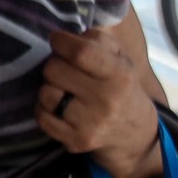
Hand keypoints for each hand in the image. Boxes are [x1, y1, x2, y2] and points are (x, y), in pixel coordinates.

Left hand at [38, 27, 160, 177]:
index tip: (57, 40)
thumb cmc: (120, 86)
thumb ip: (97, 40)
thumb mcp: (120, 59)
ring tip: (65, 90)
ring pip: (45, 93)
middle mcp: (107, 100)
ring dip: (49, 88)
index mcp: (120, 75)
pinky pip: (42, 117)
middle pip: (54, 70)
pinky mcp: (77, 141)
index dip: (61, 42)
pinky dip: (45, 110)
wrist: (135, 134)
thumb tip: (66, 36)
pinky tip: (60, 108)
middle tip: (65, 69)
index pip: (81, 52)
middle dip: (54, 64)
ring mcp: (91, 123)